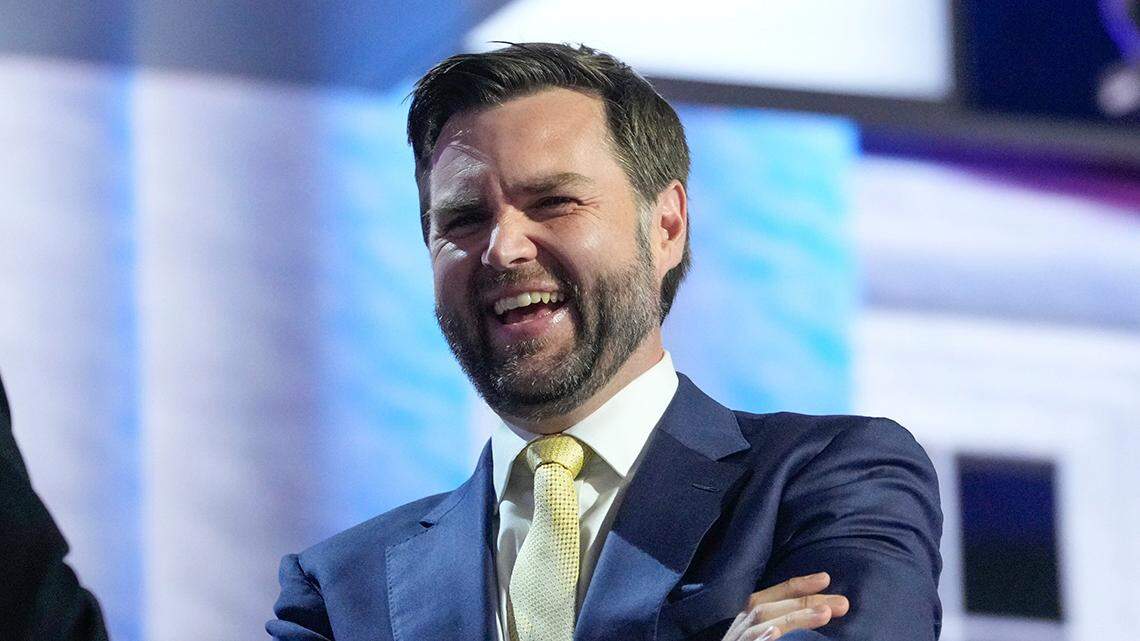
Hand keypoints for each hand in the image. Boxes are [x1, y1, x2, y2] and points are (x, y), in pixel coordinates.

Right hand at [721, 572, 849, 640]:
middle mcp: (737, 631)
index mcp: (745, 625)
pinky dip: (760, 638)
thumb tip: (819, 616)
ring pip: (759, 625)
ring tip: (824, 615)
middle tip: (841, 602)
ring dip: (792, 617)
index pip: (769, 599)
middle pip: (767, 607)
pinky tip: (774, 633)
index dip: (796, 587)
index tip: (825, 579)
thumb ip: (780, 629)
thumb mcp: (763, 637)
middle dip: (804, 601)